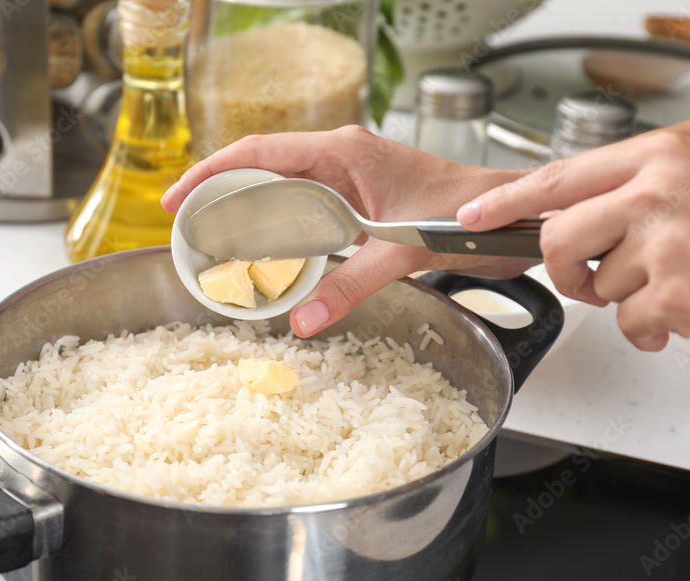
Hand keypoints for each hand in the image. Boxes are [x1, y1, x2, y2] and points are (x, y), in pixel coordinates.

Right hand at [163, 125, 529, 336]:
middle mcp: (342, 158)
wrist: (510, 218)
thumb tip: (303, 319)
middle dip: (221, 197)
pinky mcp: (360, 203)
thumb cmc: (468, 213)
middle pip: (262, 169)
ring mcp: (350, 179)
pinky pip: (307, 212)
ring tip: (217, 247)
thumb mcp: (404, 250)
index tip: (179, 199)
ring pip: (282, 192)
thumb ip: (353, 284)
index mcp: (344, 151)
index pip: (259, 152)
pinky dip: (281, 233)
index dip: (211, 173)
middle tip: (190, 231)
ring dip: (249, 216)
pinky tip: (269, 258)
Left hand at [455, 132, 689, 360]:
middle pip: (557, 236)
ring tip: (671, 291)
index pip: (558, 177)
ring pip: (596, 283)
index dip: (506, 201)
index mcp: (658, 158)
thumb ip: (627, 198)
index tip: (472, 216)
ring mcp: (666, 239)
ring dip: (623, 300)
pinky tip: (688, 314)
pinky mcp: (675, 289)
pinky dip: (650, 330)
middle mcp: (658, 190)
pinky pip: (627, 322)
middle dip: (565, 271)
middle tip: (593, 284)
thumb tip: (563, 224)